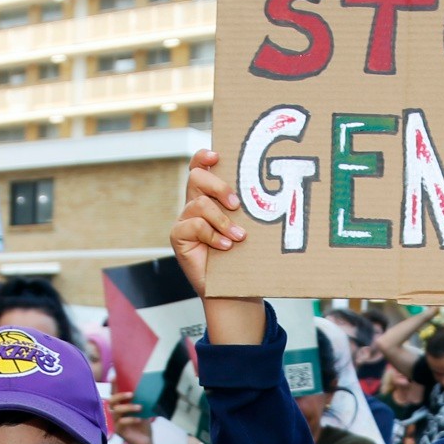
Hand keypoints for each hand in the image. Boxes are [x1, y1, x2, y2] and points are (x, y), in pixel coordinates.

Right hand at [107, 390, 156, 443]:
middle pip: (111, 401)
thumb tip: (146, 388)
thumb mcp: (143, 410)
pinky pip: (121, 422)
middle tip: (132, 394)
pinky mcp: (118, 430)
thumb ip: (141, 401)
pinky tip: (139, 419)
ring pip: (116, 411)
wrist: (145, 440)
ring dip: (128, 407)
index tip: (114, 376)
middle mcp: (116, 412)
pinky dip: (131, 419)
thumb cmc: (143, 424)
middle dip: (120, 395)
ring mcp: (116, 421)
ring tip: (140, 407)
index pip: (115, 393)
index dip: (113, 385)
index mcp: (121, 405)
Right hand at [170, 148, 245, 298]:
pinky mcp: (178, 237)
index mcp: (208, 197)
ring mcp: (184, 221)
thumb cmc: (242, 256)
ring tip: (238, 237)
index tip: (217, 156)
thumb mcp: (246, 225)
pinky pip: (194, 226)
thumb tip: (266, 192)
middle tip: (236, 204)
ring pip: (200, 204)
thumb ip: (245, 208)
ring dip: (223, 220)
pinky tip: (225, 247)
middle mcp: (193, 205)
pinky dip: (213, 235)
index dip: (203, 157)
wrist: (231, 288)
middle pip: (196, 177)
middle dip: (218, 186)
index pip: (199, 167)